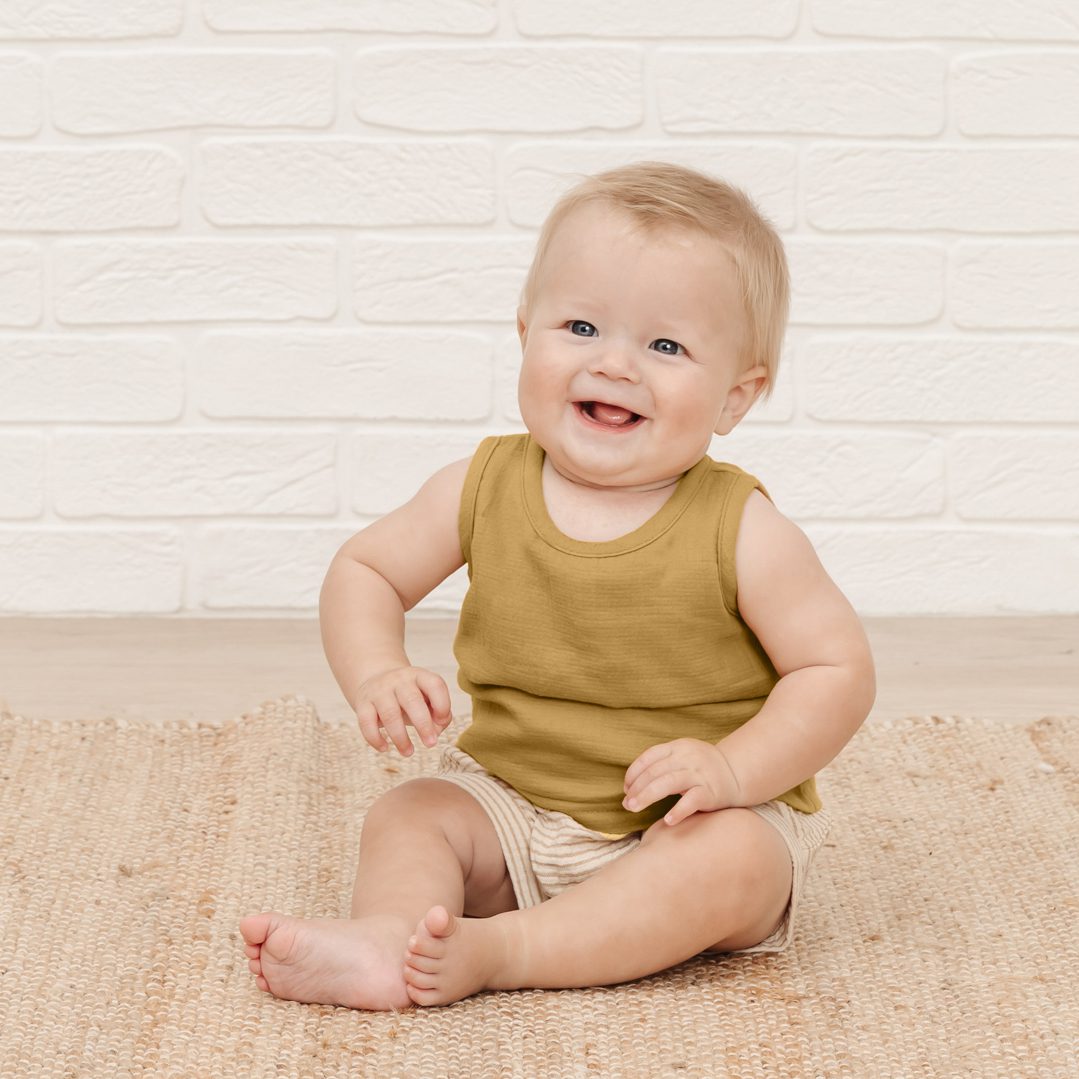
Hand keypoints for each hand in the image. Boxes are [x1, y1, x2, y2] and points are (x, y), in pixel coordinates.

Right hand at [353, 666, 451, 755]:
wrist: (376, 680)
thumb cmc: (409, 697)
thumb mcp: (427, 699)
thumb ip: (439, 714)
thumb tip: (436, 732)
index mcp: (419, 676)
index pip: (435, 684)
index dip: (442, 704)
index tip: (441, 722)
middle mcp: (399, 680)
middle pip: (412, 700)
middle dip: (423, 725)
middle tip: (431, 744)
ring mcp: (379, 691)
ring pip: (390, 714)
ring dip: (400, 738)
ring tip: (408, 752)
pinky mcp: (363, 703)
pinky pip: (366, 723)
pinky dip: (375, 739)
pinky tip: (385, 749)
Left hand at [622, 738, 742, 826]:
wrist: (736, 774)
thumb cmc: (702, 769)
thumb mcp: (683, 757)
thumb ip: (662, 764)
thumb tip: (631, 784)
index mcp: (678, 746)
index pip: (649, 756)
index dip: (634, 772)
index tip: (626, 788)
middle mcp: (688, 757)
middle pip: (655, 771)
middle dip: (637, 788)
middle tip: (626, 803)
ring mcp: (700, 774)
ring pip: (668, 783)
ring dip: (647, 796)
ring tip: (634, 808)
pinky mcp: (711, 792)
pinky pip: (692, 801)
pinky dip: (678, 810)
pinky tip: (667, 821)